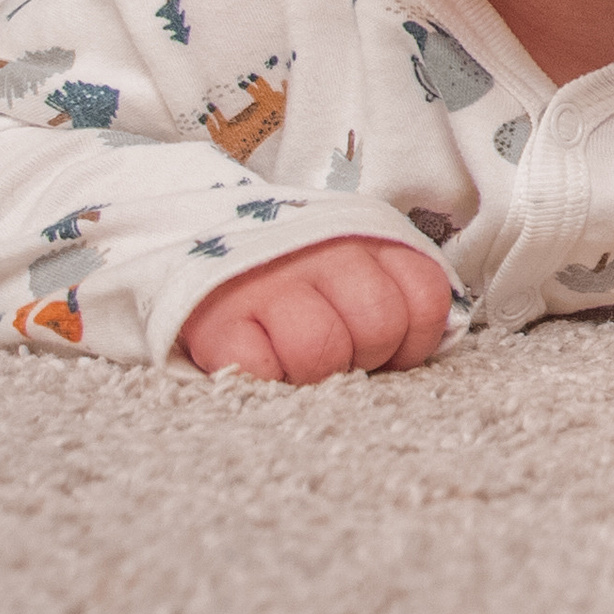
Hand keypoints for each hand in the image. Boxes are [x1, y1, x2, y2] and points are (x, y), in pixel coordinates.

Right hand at [181, 235, 453, 383]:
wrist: (190, 235)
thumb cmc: (291, 269)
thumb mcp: (353, 261)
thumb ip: (394, 291)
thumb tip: (423, 347)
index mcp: (367, 240)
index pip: (424, 298)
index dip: (412, 340)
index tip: (386, 350)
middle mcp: (323, 253)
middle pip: (379, 325)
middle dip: (363, 356)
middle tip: (336, 356)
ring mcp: (269, 282)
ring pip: (320, 350)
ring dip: (311, 373)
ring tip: (294, 360)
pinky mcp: (218, 317)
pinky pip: (257, 367)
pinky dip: (262, 378)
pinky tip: (258, 362)